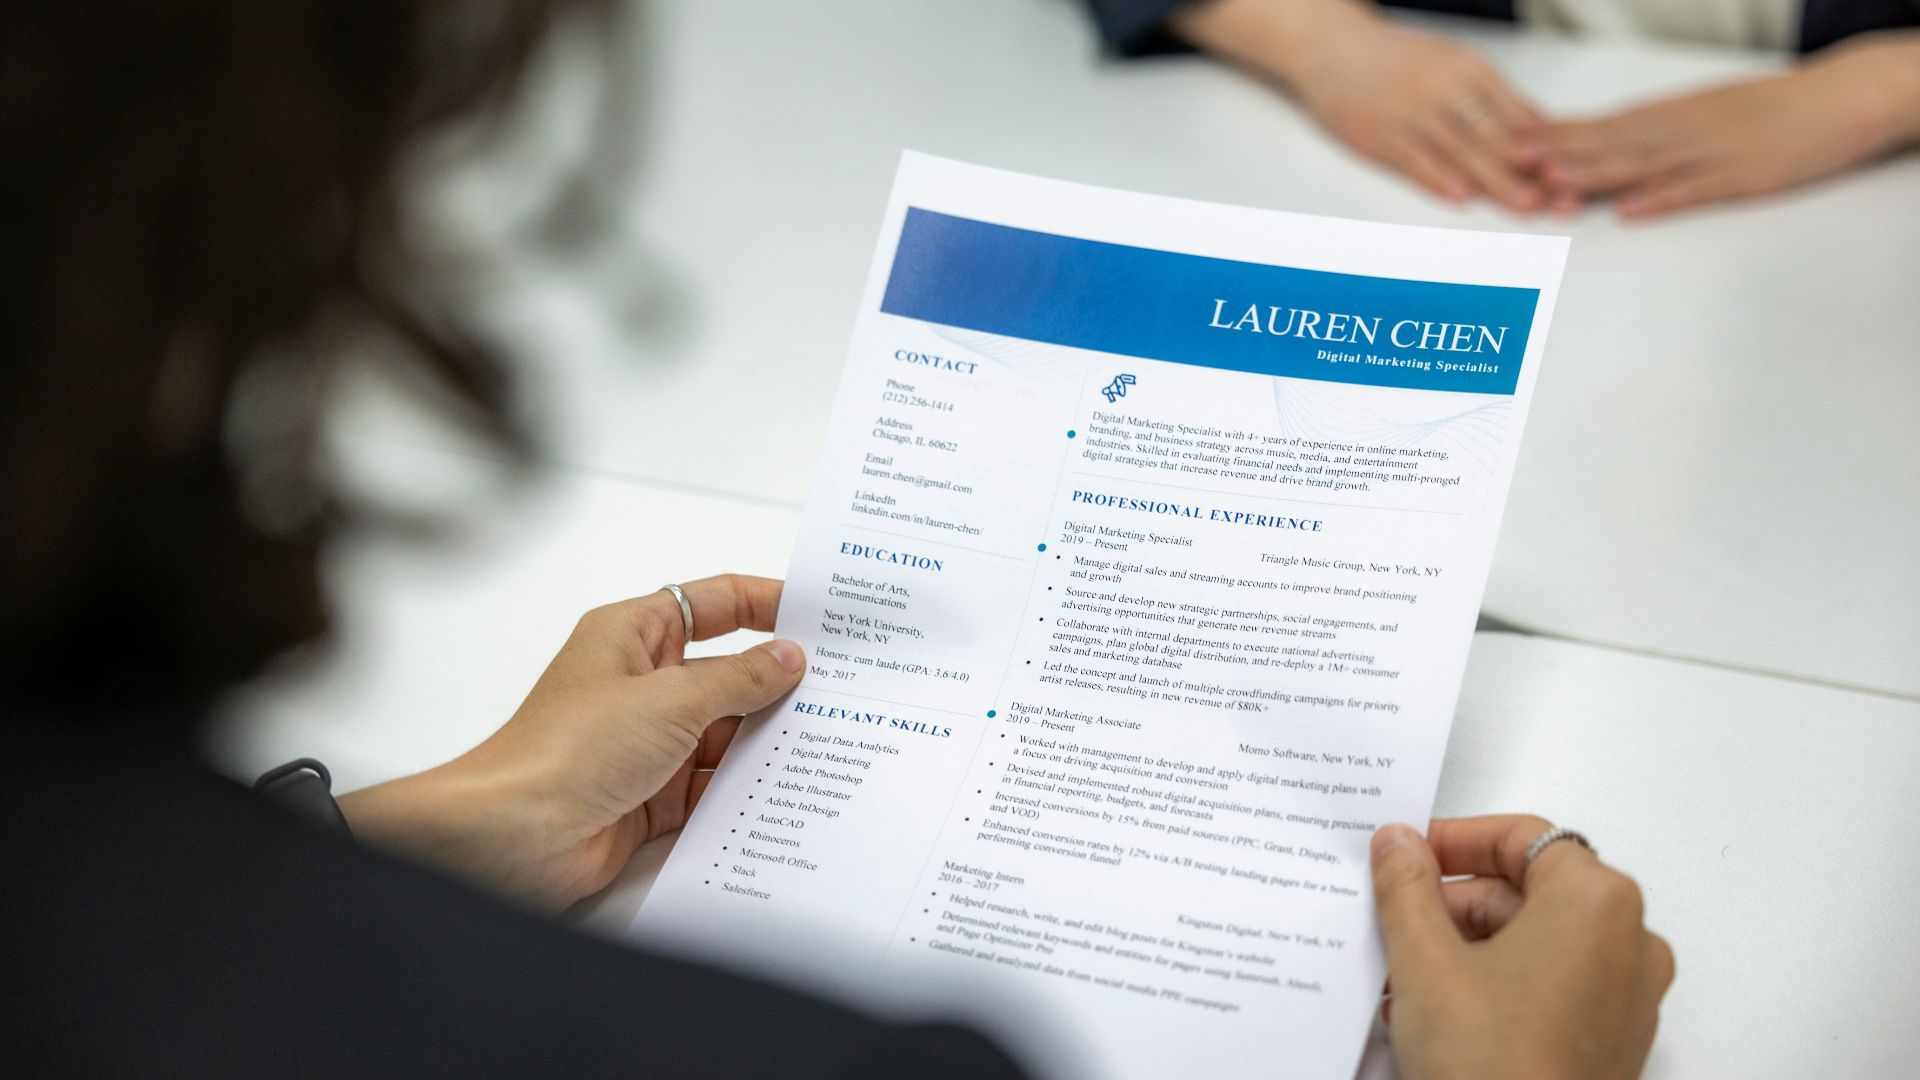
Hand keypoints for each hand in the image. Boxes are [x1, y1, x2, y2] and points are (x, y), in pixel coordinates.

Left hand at [338, 574, 803, 908]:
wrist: (515, 837)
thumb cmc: (568, 750)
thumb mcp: (670, 699)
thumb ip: (738, 678)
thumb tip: (788, 658)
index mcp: (633, 636)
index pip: (713, 604)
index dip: (765, 603)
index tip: (819, 613)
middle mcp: (641, 684)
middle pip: (726, 673)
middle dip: (777, 683)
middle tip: (843, 687)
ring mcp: (648, 742)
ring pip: (725, 733)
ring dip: (765, 741)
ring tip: (828, 740)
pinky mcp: (653, 795)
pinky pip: (713, 785)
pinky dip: (745, 788)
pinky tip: (788, 790)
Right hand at [1174, 0, 1550, 210]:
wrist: (1333, 48)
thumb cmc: (1397, 62)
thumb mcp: (1452, 67)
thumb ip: (1493, 100)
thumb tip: (1539, 132)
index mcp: (1469, 70)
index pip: (1517, 114)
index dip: (1549, 148)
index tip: (1576, 173)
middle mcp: (1444, 89)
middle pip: (1496, 136)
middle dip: (1532, 171)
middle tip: (1562, 198)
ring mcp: (1410, 113)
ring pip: (1461, 151)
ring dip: (1495, 181)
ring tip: (1525, 205)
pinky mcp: (1379, 134)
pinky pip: (1413, 159)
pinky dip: (1438, 178)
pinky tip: (1460, 196)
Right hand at [1371, 815, 1674, 1079]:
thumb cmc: (1493, 1068)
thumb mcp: (1425, 961)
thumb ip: (1408, 887)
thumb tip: (1398, 844)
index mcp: (1597, 902)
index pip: (1522, 837)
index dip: (1454, 840)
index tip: (1407, 855)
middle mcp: (1629, 942)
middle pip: (1531, 888)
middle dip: (1455, 902)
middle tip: (1395, 917)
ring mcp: (1628, 997)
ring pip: (1538, 940)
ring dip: (1469, 945)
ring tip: (1407, 972)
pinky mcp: (1613, 1041)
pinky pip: (1553, 985)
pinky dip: (1499, 982)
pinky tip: (1440, 1009)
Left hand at [1541, 33, 1919, 217]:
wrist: (1841, 98)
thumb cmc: (1766, 109)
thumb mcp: (1701, 111)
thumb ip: (1651, 130)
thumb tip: (1600, 146)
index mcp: (1667, 114)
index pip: (1597, 125)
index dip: (1552, 137)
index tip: (1506, 144)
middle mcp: (1680, 130)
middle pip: (1608, 144)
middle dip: (1557, 156)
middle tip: (1509, 164)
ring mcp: (1711, 153)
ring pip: (1642, 165)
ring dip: (1596, 175)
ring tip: (1553, 185)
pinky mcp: (1743, 177)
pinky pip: (1696, 190)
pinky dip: (1661, 199)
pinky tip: (1630, 211)